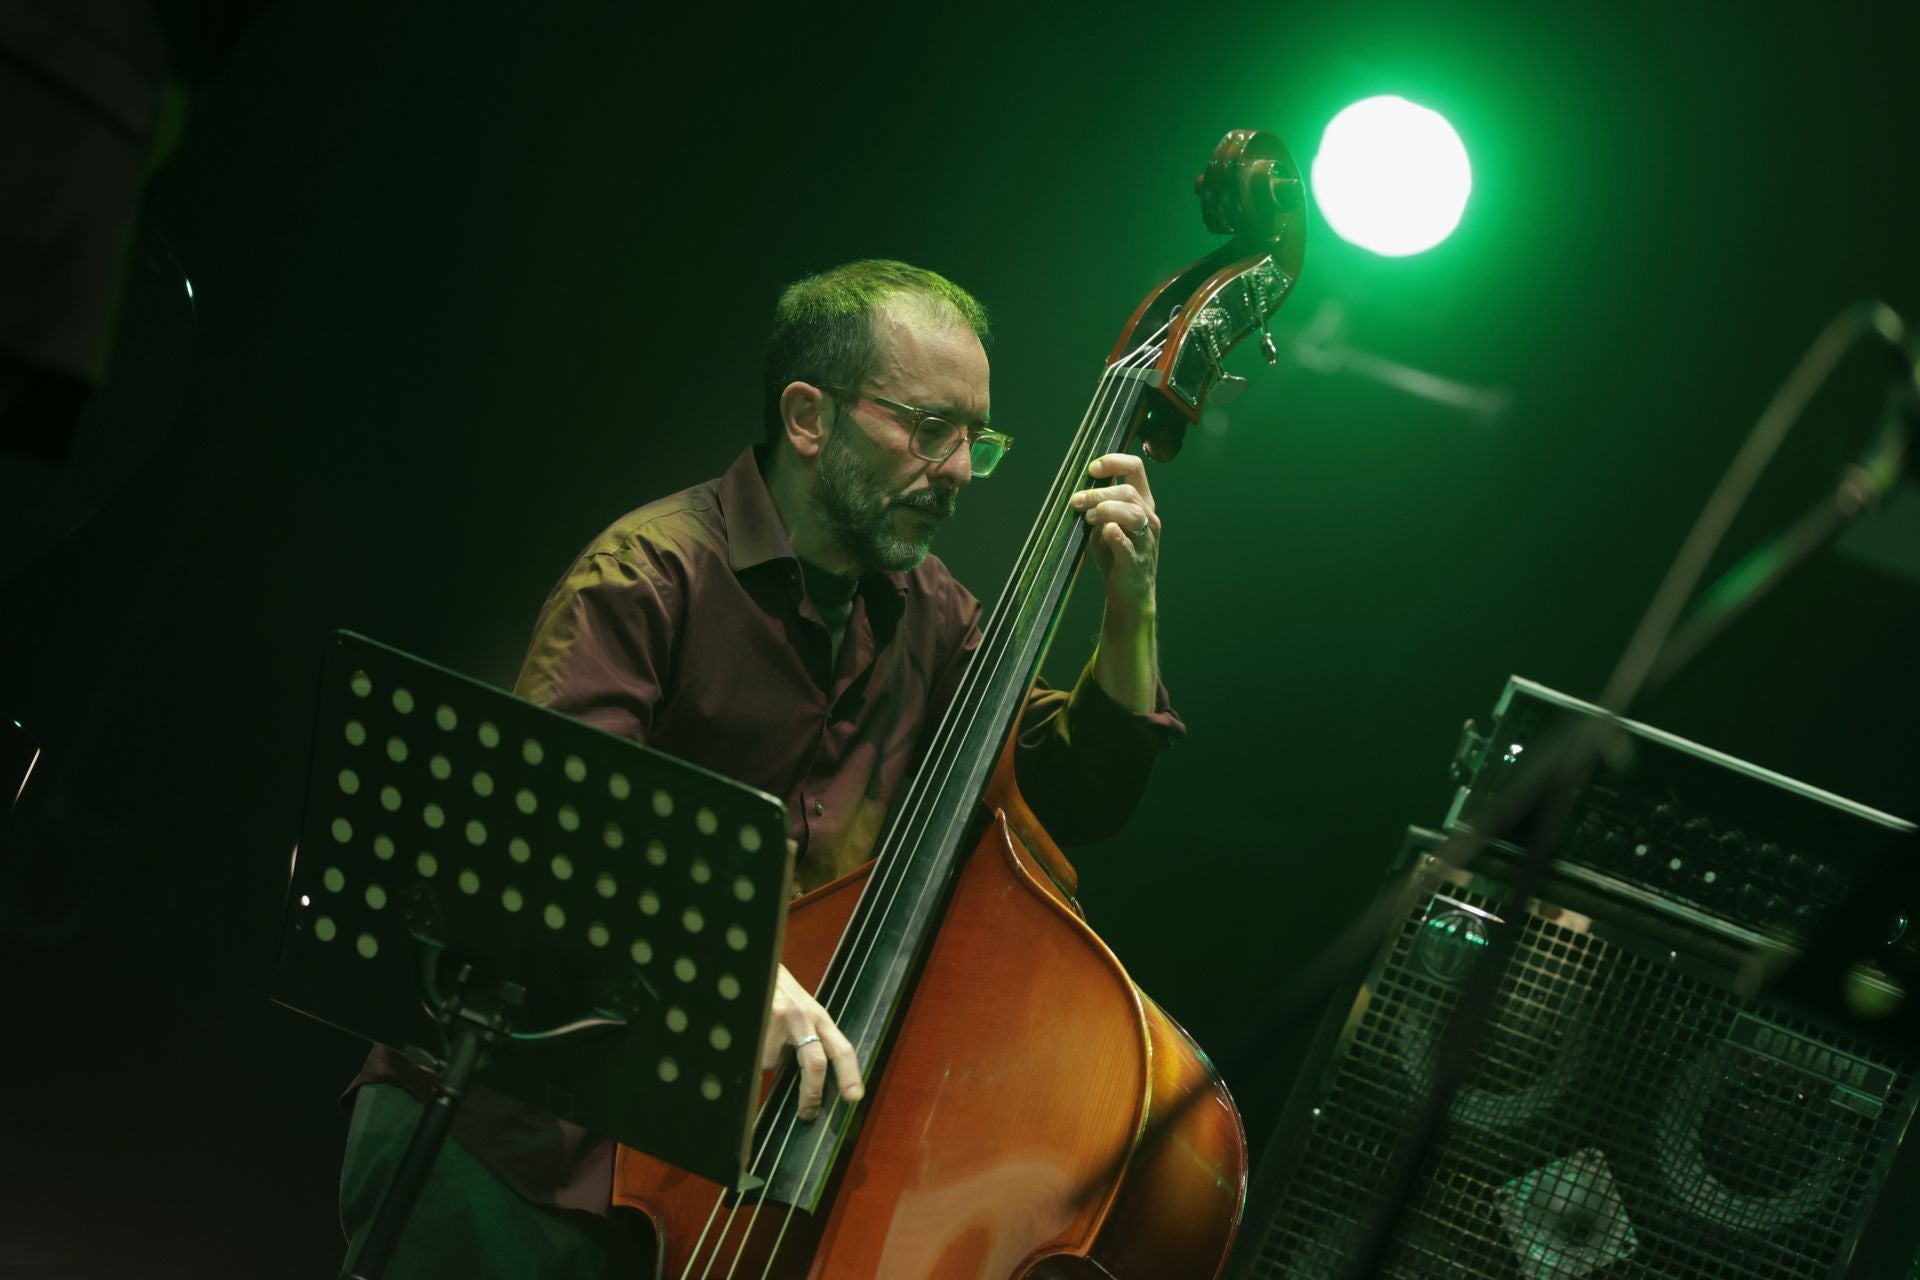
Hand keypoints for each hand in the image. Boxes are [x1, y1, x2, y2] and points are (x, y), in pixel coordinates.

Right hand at [763, 963, 862, 1120]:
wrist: (756, 963)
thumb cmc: (780, 991)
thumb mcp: (802, 1011)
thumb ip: (809, 1039)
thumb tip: (810, 1081)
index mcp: (819, 1016)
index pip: (842, 1048)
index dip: (850, 1074)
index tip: (854, 1097)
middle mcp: (803, 1016)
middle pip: (814, 1063)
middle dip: (810, 1094)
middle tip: (807, 1113)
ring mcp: (780, 1019)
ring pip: (774, 1062)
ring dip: (768, 1060)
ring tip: (763, 1039)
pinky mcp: (759, 1020)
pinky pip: (757, 1055)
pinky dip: (755, 1053)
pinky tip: (754, 1034)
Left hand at [1069, 453, 1157, 616]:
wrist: (1130, 593)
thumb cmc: (1116, 555)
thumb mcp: (1107, 523)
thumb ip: (1099, 505)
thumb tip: (1076, 486)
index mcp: (1142, 504)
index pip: (1136, 467)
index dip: (1114, 462)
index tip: (1092, 470)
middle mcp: (1148, 518)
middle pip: (1128, 491)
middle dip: (1098, 493)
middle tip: (1076, 502)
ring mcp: (1145, 539)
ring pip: (1132, 512)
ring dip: (1105, 510)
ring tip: (1088, 518)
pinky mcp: (1136, 561)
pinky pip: (1129, 544)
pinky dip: (1117, 535)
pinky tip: (1107, 531)